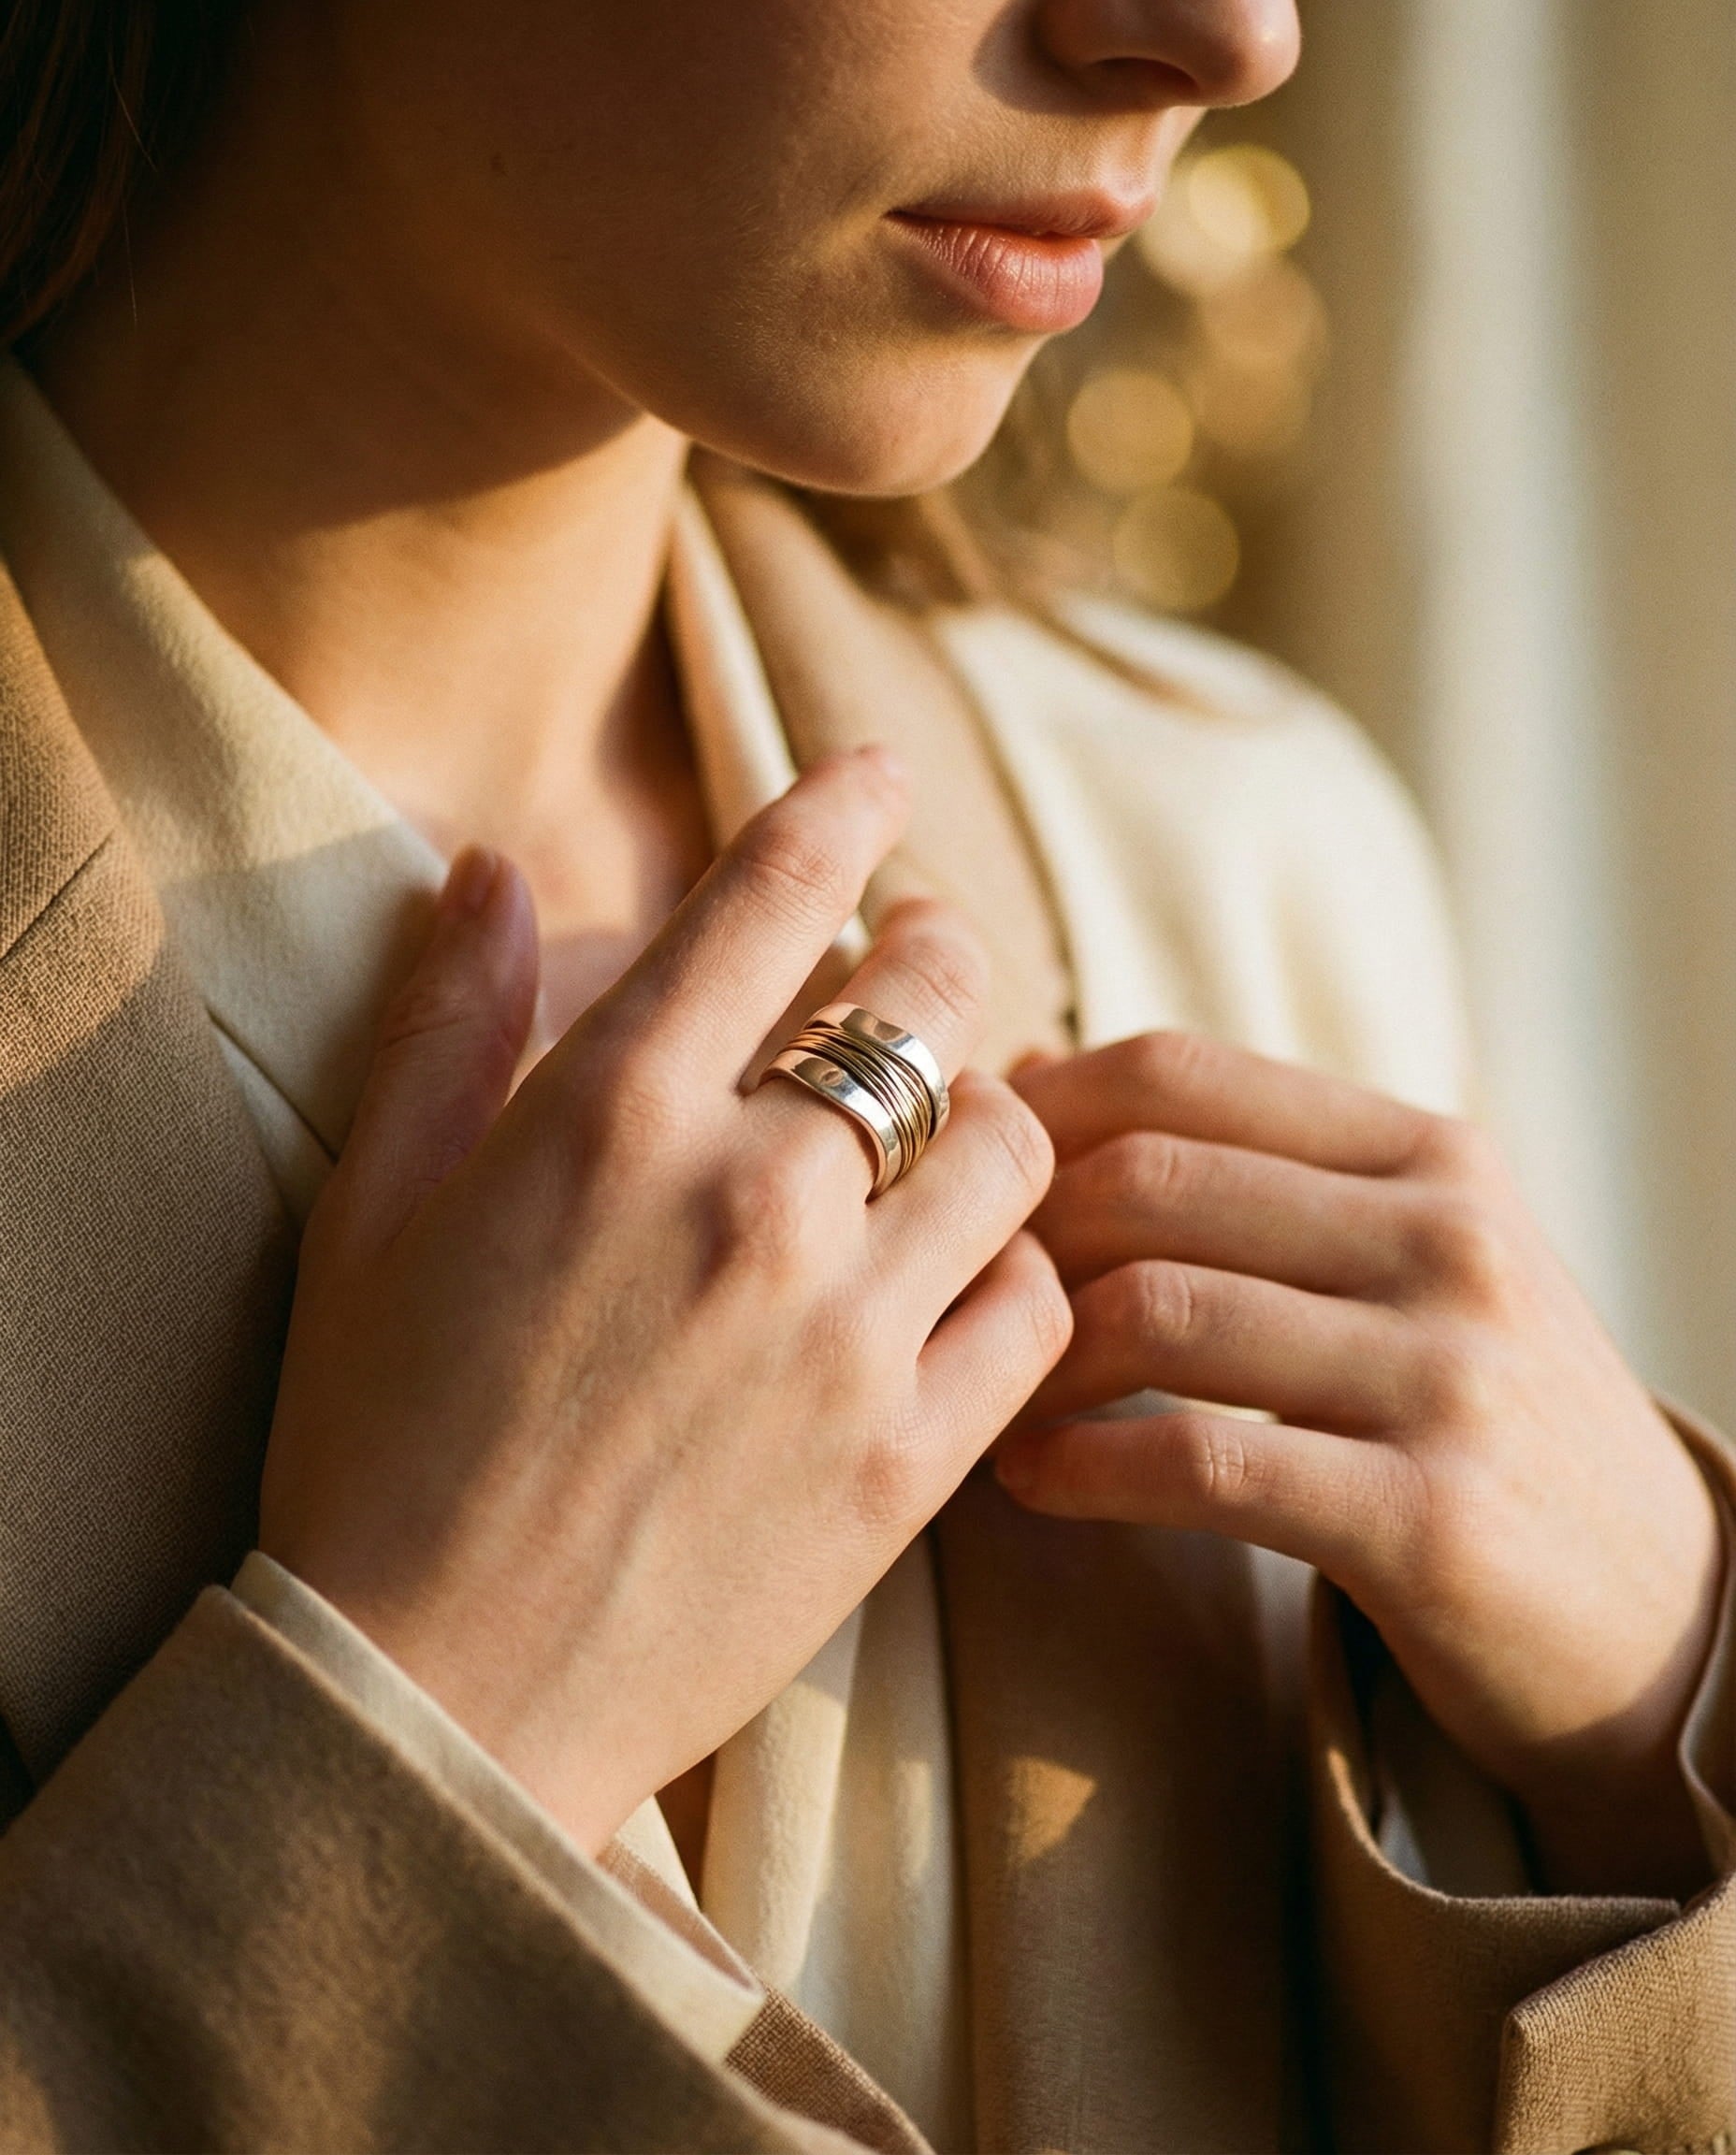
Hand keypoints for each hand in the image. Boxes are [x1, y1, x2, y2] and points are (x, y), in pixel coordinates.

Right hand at [261, 748, 1069, 1853]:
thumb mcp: (370, 1212)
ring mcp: (844, 1333)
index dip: (843, 810)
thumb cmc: (376, 1445)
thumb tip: (489, 867)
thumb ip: (444, 1023)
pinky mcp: (908, 1461)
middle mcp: (749, 1198)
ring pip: (1013, 1150)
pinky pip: (1035, 1311)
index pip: (771, 897)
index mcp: (611, 1114)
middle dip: (941, 953)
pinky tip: (971, 1279)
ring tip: (957, 1132)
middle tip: (928, 966)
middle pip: (930, 1000)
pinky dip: (1023, 1273)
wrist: (437, 1698)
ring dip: (997, 1115)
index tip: (881, 776)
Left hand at [998, 1032, 1723, 1896]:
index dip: (1038, 1111)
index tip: (960, 1176)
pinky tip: (1031, 1479)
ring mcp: (1447, 1371)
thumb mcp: (1406, 1260)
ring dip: (1031, 1360)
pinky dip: (1083, 1467)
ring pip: (1160, 1312)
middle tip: (951, 1297)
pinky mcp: (1427, 1516)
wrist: (1659, 1618)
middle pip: (1151, 1182)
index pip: (1181, 1073)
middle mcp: (1447, 1237)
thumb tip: (1027, 1077)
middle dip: (1019, 1237)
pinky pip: (1201, 1462)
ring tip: (983, 1400)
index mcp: (1430, 1154)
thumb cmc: (1482, 1420)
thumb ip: (1244, 1170)